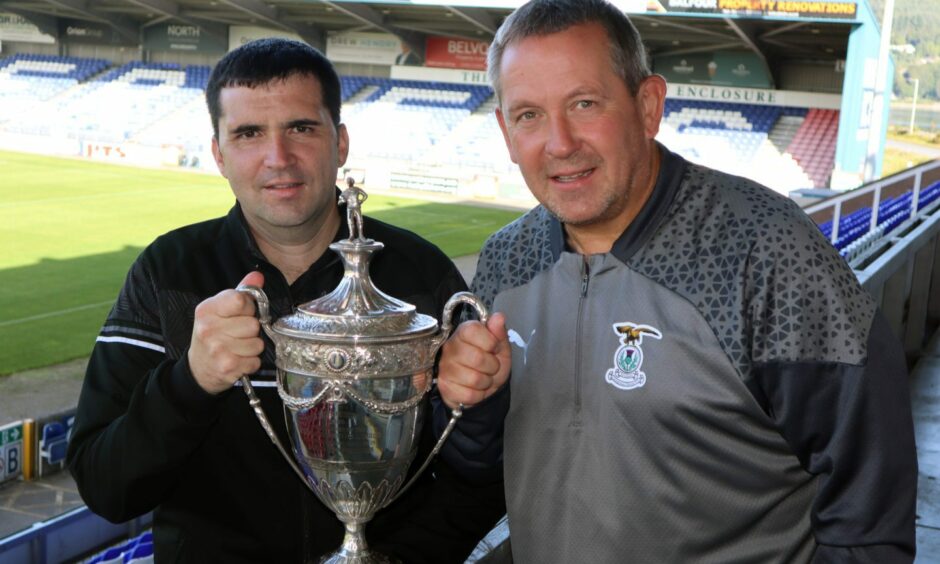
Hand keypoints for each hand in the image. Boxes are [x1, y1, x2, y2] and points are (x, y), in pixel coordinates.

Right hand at [188, 272, 265, 393]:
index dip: (248, 307)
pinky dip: (251, 362)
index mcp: (207, 309)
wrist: (198, 367)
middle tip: (238, 334)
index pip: (240, 299)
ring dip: (252, 347)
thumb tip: (258, 276)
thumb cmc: (212, 334)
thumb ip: (240, 292)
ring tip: (237, 347)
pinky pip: (256, 360)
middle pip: (253, 324)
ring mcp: (217, 349)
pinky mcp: (227, 367)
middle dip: (251, 330)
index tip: (241, 313)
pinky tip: (238, 359)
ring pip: (258, 343)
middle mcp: (209, 329)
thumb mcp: (220, 310)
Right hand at [437, 313, 510, 408]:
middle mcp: (450, 347)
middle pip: (477, 358)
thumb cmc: (490, 363)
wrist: (482, 387)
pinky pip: (469, 394)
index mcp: (463, 332)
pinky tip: (476, 388)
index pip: (473, 330)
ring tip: (484, 377)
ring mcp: (445, 367)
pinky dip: (479, 394)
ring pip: (474, 378)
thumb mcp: (500, 347)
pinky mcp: (445, 387)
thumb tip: (499, 316)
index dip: (490, 341)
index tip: (493, 347)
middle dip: (492, 366)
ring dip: (486, 381)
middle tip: (491, 367)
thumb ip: (499, 332)